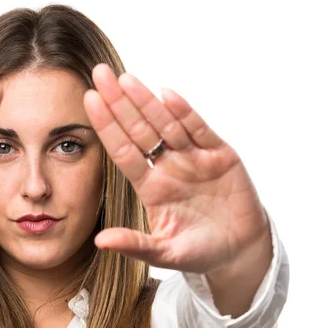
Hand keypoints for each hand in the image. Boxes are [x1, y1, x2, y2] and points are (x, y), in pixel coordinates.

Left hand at [83, 64, 268, 273]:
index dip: (107, 127)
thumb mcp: (164, 253)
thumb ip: (134, 245)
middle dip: (120, 103)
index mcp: (151, 188)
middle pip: (139, 130)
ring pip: (167, 125)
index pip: (123, 151)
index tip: (89, 102)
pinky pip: (200, 131)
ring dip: (147, 102)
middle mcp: (168, 168)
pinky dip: (185, 114)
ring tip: (126, 79)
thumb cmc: (199, 252)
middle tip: (99, 73)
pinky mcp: (220, 156)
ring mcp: (193, 159)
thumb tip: (99, 242)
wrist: (239, 251)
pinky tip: (167, 95)